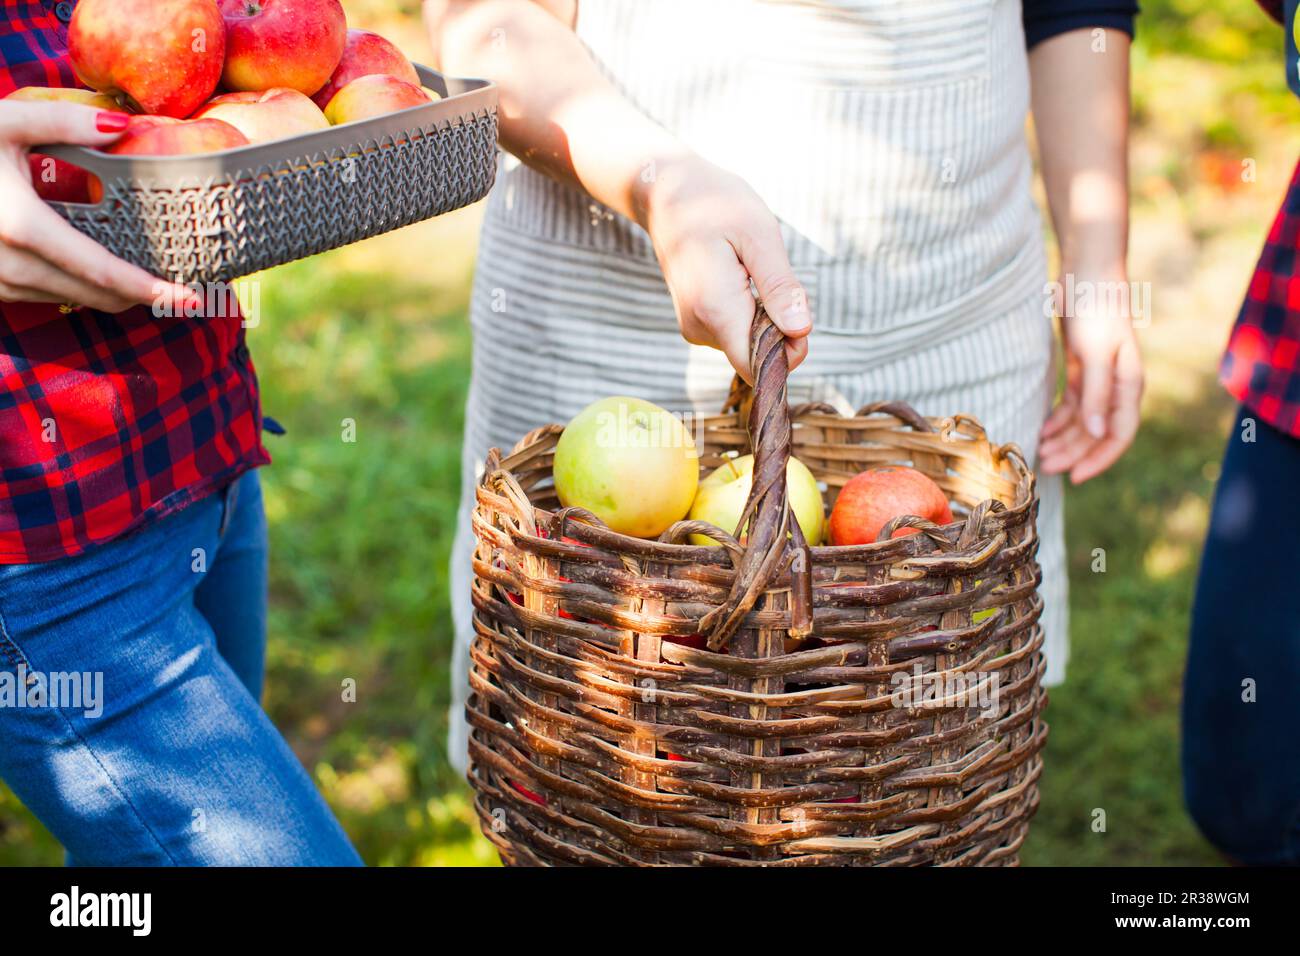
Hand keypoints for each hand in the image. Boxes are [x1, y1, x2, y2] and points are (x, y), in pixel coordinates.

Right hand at [0, 100, 193, 313]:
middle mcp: (6, 263)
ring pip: (67, 298)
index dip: (149, 290)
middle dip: (139, 297)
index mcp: (19, 225)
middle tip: (183, 294)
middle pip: (91, 294)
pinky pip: (42, 295)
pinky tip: (100, 278)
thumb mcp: (4, 123)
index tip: (190, 300)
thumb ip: (65, 122)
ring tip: (149, 286)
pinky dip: (75, 289)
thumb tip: (125, 128)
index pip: (99, 271)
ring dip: (109, 296)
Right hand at [636, 154, 810, 381]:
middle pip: (754, 356)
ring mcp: (693, 326)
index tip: (798, 313)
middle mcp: (699, 327)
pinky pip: (733, 332)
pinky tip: (739, 277)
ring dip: (763, 316)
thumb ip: (780, 286)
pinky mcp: (694, 321)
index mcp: (716, 309)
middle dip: (778, 327)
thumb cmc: (716, 205)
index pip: (756, 367)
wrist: (668, 193)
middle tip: (773, 276)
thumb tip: (801, 330)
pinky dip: (748, 312)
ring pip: (745, 344)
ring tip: (750, 270)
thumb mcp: (759, 235)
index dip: (787, 354)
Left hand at [1039, 270, 1143, 482]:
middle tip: (1045, 467)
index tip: (1075, 478)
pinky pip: (1074, 405)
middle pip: (1097, 433)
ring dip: (1063, 439)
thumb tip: (1099, 433)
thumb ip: (1097, 394)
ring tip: (1040, 452)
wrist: (1086, 275)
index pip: (1118, 435)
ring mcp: (1099, 379)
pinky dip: (1059, 419)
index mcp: (1128, 386)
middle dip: (1073, 453)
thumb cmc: (1095, 311)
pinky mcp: (1082, 369)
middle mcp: (1116, 387)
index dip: (1099, 459)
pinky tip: (1043, 429)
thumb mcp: (1095, 354)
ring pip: (1083, 421)